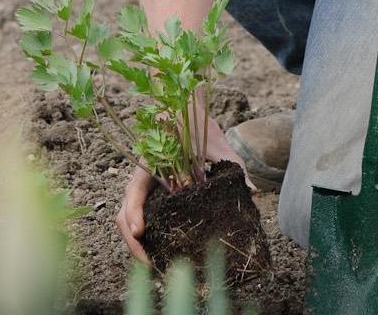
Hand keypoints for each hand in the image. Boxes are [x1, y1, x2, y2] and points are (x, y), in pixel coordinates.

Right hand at [115, 118, 254, 262]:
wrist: (187, 113)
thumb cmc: (198, 125)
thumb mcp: (216, 144)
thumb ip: (232, 164)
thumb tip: (252, 189)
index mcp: (150, 163)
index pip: (133, 192)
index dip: (133, 213)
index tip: (141, 232)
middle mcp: (142, 179)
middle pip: (125, 215)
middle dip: (134, 243)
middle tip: (152, 265)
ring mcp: (145, 189)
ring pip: (130, 220)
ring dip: (138, 244)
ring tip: (157, 266)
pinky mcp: (152, 196)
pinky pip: (143, 218)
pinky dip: (147, 237)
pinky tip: (163, 250)